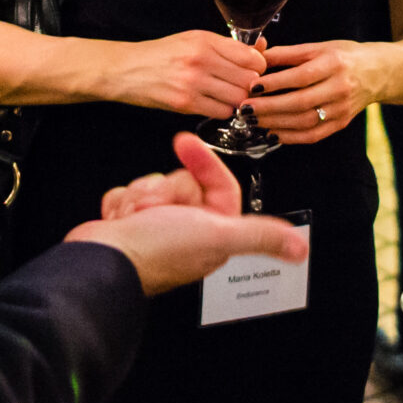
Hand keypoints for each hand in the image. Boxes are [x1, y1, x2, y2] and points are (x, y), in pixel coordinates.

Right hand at [69, 134, 308, 294]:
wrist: (102, 261)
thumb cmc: (157, 250)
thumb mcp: (218, 235)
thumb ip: (259, 236)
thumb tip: (299, 250)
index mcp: (214, 233)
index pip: (217, 183)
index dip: (203, 162)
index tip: (183, 141)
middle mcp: (189, 231)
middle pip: (182, 180)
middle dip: (165, 188)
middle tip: (158, 208)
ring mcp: (157, 229)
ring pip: (153, 184)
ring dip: (140, 195)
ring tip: (137, 218)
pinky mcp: (129, 226)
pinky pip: (128, 193)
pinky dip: (121, 203)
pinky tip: (121, 220)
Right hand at [115, 30, 269, 119]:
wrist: (125, 69)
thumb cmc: (160, 55)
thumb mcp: (193, 40)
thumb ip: (226, 47)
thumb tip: (260, 50)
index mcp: (205, 40)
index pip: (252, 57)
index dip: (258, 67)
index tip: (253, 70)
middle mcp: (201, 59)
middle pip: (249, 79)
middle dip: (250, 86)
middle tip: (241, 86)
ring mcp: (193, 82)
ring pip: (238, 98)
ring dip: (237, 100)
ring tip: (227, 96)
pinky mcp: (185, 103)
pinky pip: (221, 112)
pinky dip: (223, 110)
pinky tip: (214, 104)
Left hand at [245, 39, 371, 139]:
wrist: (377, 72)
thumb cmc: (344, 56)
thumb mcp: (318, 47)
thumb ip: (288, 54)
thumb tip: (257, 57)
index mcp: (334, 64)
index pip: (301, 77)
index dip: (275, 83)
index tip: (252, 86)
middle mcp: (340, 88)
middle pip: (301, 102)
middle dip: (269, 107)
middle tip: (246, 108)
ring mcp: (342, 109)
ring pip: (305, 122)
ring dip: (276, 123)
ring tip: (254, 121)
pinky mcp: (341, 123)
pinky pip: (314, 135)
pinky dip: (291, 137)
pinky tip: (273, 133)